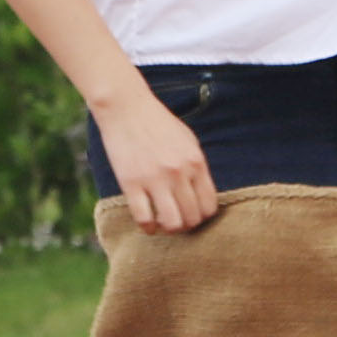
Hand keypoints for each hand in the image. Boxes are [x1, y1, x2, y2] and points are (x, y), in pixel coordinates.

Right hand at [90, 84, 214, 235]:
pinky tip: (147, 225)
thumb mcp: (187, 140)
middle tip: (177, 222)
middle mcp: (178, 173)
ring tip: (163, 224)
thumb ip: (197, 167)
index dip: (202, 216)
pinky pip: (144, 218)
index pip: (209, 205)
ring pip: (171, 223)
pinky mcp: (131, 183)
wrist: (126, 107)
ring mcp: (154, 179)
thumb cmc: (158, 123)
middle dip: (186, 225)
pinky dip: (148, 228)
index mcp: (196, 162)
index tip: (193, 215)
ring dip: (169, 229)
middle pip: (192, 217)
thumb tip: (202, 195)